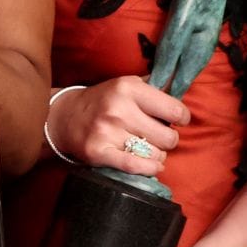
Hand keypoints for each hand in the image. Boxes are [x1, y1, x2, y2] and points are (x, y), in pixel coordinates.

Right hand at [46, 76, 187, 173]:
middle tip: (155, 135)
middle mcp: (117, 109)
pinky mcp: (98, 152)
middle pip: (169, 137)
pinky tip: (151, 164)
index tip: (174, 120)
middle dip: (167, 139)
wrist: (64, 116)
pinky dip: (149, 168)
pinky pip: (136, 166)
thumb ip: (156, 85)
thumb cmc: (104, 101)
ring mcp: (107, 132)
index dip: (181, 118)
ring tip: (145, 147)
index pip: (175, 111)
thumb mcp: (127, 85)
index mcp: (127, 88)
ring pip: (156, 154)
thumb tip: (183, 78)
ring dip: (156, 154)